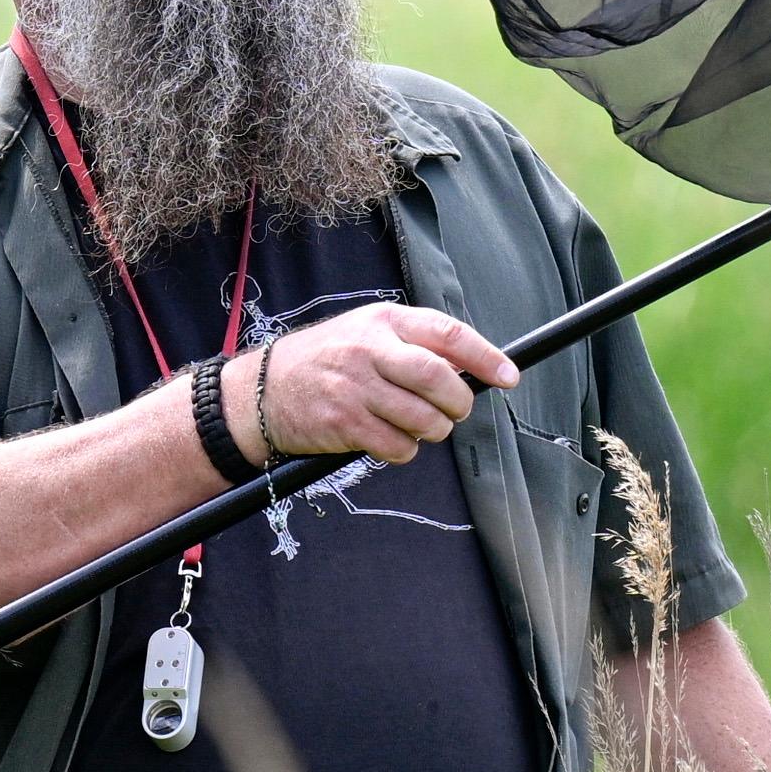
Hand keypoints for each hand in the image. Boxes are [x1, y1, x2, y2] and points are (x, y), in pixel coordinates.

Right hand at [229, 303, 515, 466]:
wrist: (261, 390)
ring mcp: (355, 387)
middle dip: (459, 402)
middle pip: (439, 379)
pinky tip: (389, 439)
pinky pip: (398, 447)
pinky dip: (405, 450)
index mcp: (383, 321)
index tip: (509, 376)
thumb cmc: (325, 361)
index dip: (486, 356)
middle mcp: (370, 350)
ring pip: (423, 418)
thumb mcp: (366, 333)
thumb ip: (413, 344)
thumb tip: (473, 367)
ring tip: (421, 426)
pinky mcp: (344, 423)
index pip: (447, 334)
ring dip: (434, 430)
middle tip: (457, 410)